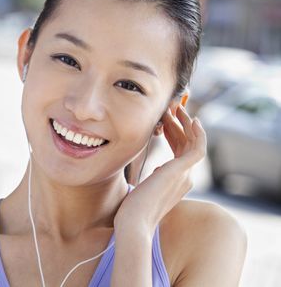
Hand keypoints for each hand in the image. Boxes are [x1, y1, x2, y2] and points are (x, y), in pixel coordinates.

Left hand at [114, 105, 206, 232]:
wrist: (134, 222)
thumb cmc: (132, 210)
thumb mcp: (141, 188)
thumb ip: (148, 179)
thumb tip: (148, 171)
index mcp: (174, 181)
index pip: (178, 151)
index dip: (172, 133)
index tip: (162, 120)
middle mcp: (184, 178)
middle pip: (186, 144)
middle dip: (179, 125)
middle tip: (171, 108)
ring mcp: (185, 175)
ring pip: (193, 143)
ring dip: (186, 123)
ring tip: (177, 107)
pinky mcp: (183, 171)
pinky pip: (198, 148)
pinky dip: (198, 134)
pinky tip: (193, 120)